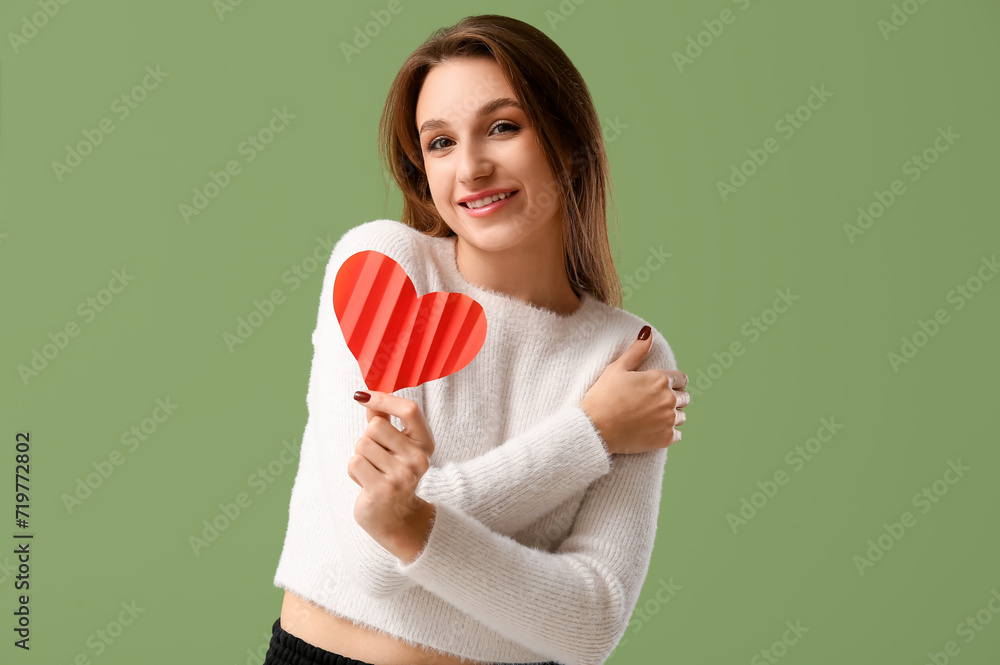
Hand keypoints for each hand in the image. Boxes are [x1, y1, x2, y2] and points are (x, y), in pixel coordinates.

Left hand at [347, 390, 436, 562]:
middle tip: (376, 458)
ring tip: (372, 472)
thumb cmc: (392, 476)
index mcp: (425, 444)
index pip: (410, 410)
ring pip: (362, 445)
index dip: (384, 399)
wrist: (396, 519)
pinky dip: (354, 471)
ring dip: (360, 457)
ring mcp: (401, 476)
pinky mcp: (382, 490)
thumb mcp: (395, 447)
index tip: (363, 397)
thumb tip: (366, 395)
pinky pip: (354, 463)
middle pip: (376, 426)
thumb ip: (384, 420)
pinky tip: (366, 483)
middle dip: (367, 438)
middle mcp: (418, 459)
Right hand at [580, 326, 689, 453]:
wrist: (595, 427)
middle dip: (673, 399)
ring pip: (681, 417)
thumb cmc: (603, 396)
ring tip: (652, 417)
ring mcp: (668, 420)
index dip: (673, 383)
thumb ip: (637, 351)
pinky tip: (653, 431)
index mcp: (660, 379)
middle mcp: (669, 399)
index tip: (662, 388)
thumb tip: (648, 332)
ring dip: (671, 416)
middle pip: (684, 398)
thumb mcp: (617, 368)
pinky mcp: (665, 438)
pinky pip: (677, 435)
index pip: (682, 379)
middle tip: (654, 403)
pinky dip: (668, 433)